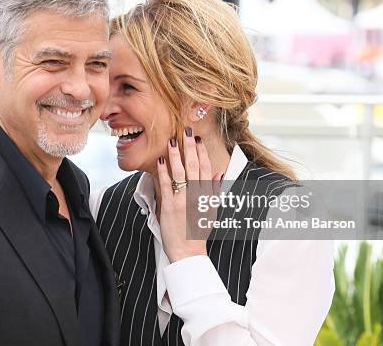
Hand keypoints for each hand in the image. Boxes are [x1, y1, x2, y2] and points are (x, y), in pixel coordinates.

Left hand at [156, 128, 220, 262]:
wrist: (188, 251)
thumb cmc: (199, 231)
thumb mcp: (212, 209)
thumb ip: (215, 190)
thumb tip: (221, 173)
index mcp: (207, 195)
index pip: (207, 169)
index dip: (203, 153)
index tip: (199, 139)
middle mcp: (196, 196)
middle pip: (195, 166)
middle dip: (190, 147)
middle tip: (187, 132)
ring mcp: (183, 200)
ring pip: (180, 173)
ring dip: (176, 155)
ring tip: (172, 141)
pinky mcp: (170, 206)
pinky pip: (167, 185)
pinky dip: (164, 172)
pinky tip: (162, 160)